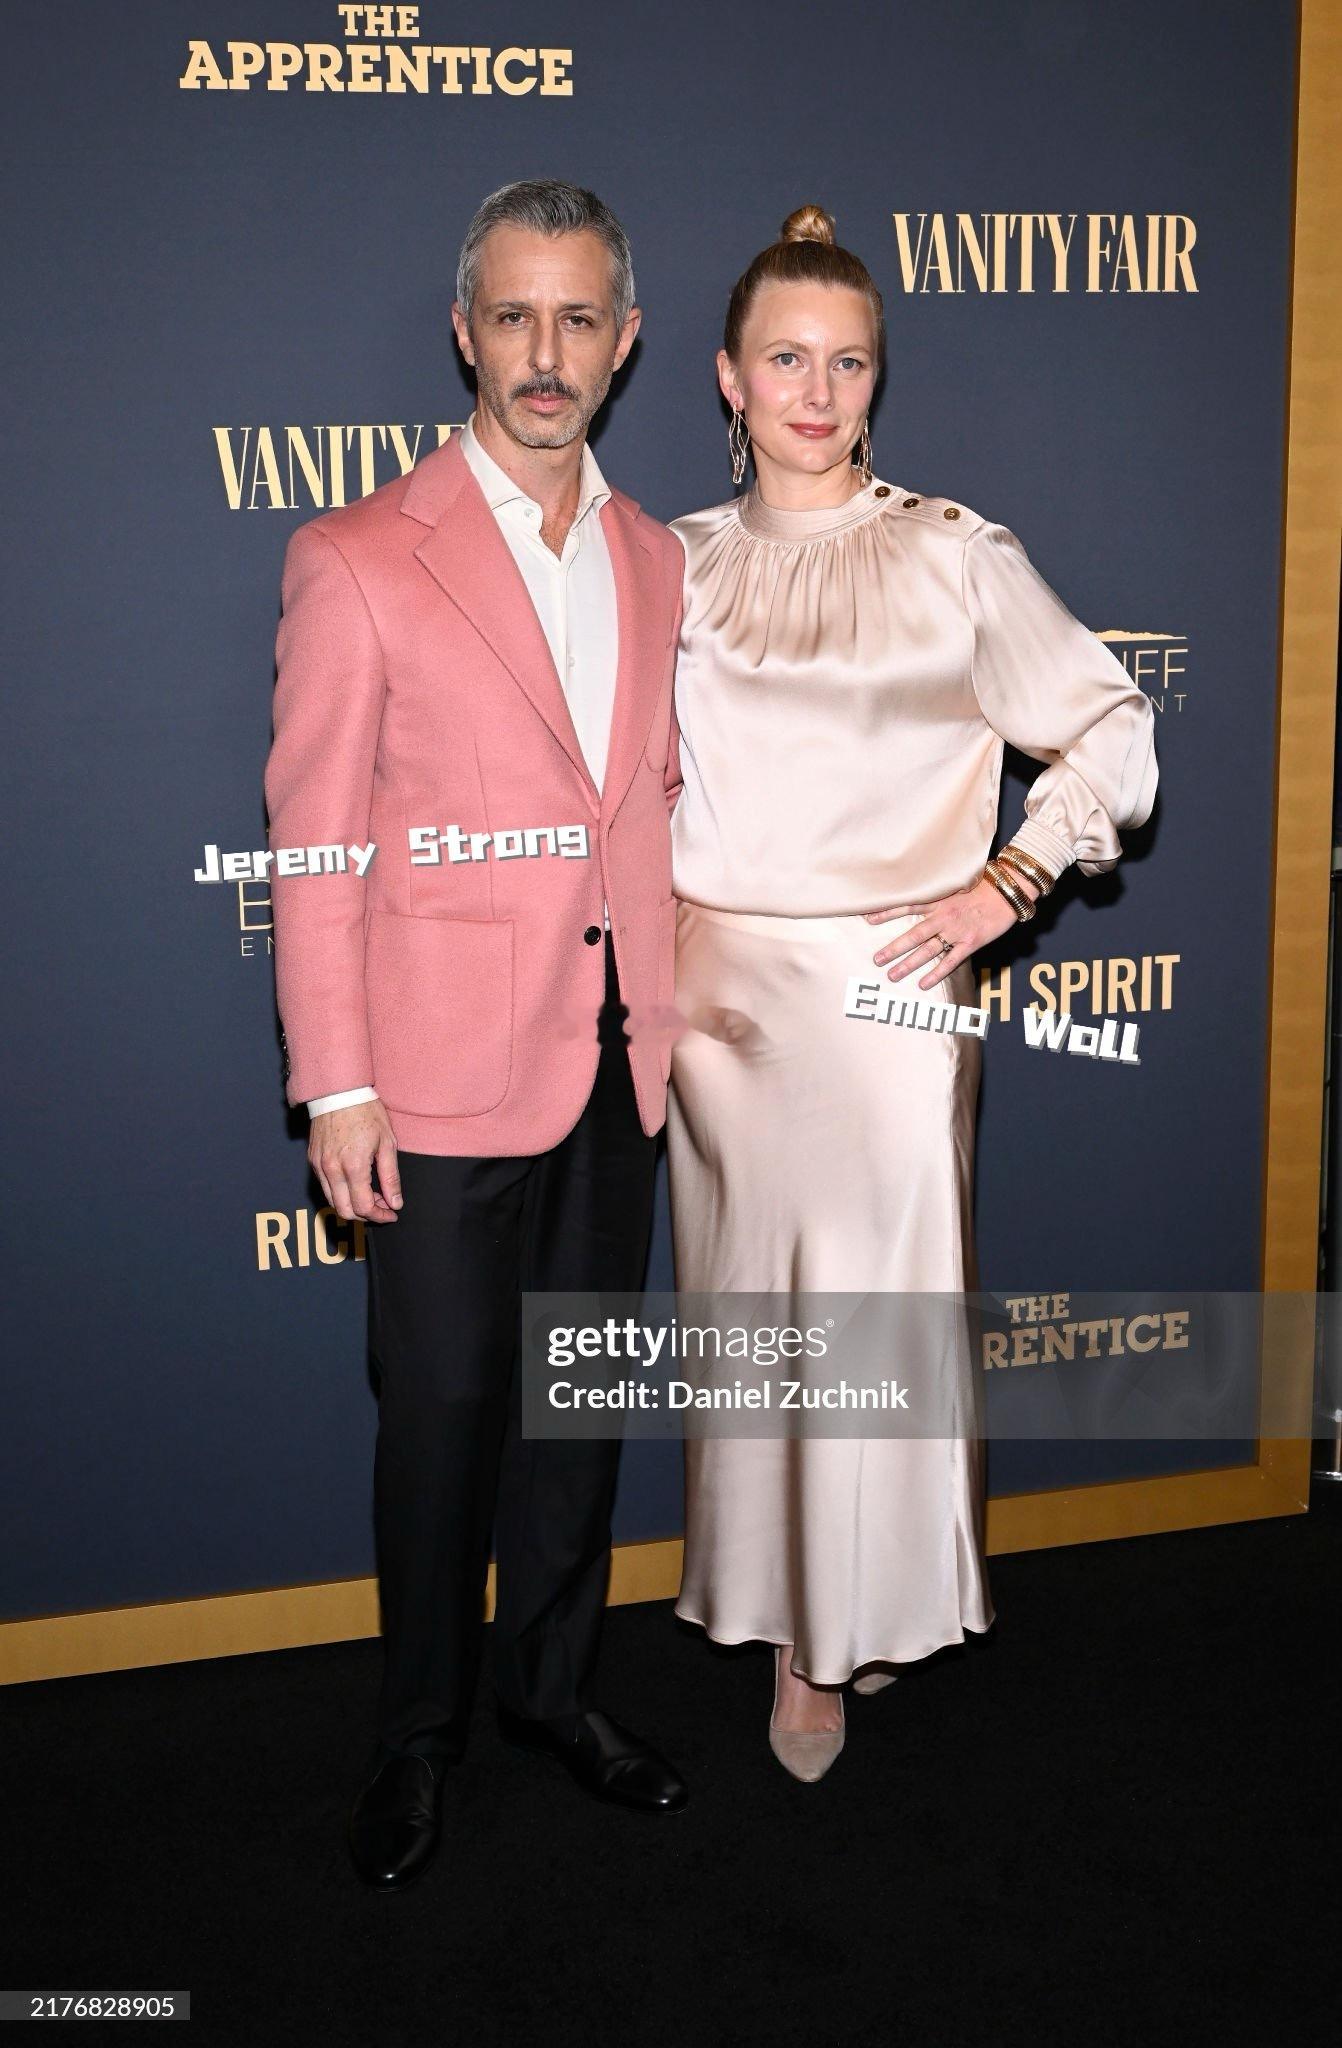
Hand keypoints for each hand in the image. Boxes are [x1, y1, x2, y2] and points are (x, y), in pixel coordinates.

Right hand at [309, 1099, 402, 1223]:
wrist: (339, 1091)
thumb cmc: (366, 1112)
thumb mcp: (387, 1143)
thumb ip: (390, 1177)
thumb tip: (395, 1202)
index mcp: (353, 1166)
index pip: (364, 1207)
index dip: (380, 1216)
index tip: (392, 1213)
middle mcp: (332, 1169)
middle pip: (344, 1210)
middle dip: (365, 1215)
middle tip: (381, 1206)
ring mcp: (319, 1165)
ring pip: (332, 1201)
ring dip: (351, 1205)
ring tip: (370, 1194)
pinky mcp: (313, 1159)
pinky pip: (325, 1186)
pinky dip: (340, 1192)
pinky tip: (355, 1182)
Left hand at [864, 873, 1038, 990]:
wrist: (1008, 891)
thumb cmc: (983, 885)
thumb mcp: (956, 883)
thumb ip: (937, 892)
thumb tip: (919, 893)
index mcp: (938, 900)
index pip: (907, 905)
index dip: (886, 912)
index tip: (867, 919)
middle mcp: (944, 916)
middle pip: (913, 934)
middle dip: (893, 948)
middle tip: (876, 959)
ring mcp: (956, 931)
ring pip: (928, 950)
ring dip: (909, 964)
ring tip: (892, 975)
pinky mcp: (970, 943)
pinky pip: (950, 961)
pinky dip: (937, 973)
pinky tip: (923, 984)